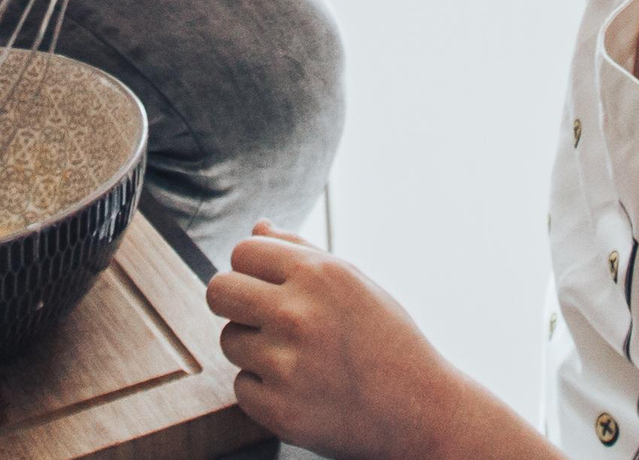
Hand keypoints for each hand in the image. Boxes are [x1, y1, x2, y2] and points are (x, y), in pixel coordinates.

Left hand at [207, 224, 474, 459]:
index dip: (251, 268)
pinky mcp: (280, 410)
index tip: (265, 284)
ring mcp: (286, 365)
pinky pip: (242, 387)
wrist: (420, 411)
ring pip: (229, 341)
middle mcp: (297, 314)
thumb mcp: (354, 281)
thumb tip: (256, 227)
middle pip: (218, 291)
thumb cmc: (387, 340)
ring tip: (296, 357)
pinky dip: (264, 390)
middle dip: (233, 302)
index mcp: (318, 275)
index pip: (242, 251)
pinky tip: (300, 389)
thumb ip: (300, 251)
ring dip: (253, 349)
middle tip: (259, 317)